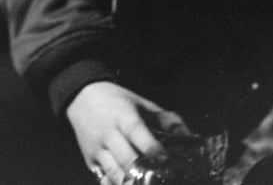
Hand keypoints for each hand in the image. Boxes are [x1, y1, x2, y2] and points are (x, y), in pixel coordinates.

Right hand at [66, 81, 187, 184]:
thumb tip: (191, 138)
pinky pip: (104, 179)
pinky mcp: (90, 161)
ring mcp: (97, 149)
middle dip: (144, 173)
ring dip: (131, 182)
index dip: (152, 148)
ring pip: (114, 173)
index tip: (166, 160)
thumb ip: (167, 120)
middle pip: (126, 159)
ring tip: (146, 184)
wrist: (81, 97)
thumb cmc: (117, 101)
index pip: (137, 133)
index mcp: (123, 116)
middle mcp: (109, 134)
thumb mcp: (143, 104)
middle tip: (161, 179)